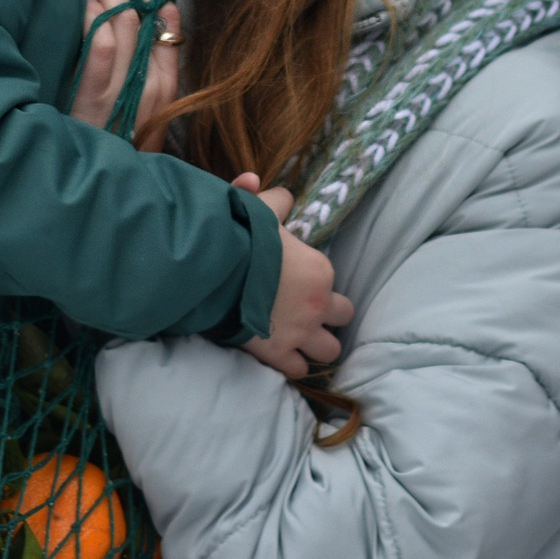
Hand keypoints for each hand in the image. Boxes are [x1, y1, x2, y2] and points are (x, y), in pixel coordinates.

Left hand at [68, 0, 182, 145]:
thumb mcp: (136, 110)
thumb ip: (136, 71)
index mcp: (168, 84)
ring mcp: (126, 95)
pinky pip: (101, 48)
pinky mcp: (95, 103)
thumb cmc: (112, 148)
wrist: (98, 197)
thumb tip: (123, 18)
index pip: (170, 20)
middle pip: (147, 14)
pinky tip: (80, 5)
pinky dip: (93, 18)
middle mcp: (154, 87)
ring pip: (125, 23)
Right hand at [239, 185, 352, 379]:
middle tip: (309, 314)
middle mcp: (318, 305)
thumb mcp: (260, 210)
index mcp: (320, 270)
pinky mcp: (278, 354)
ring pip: (330, 350)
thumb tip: (272, 189)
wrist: (215, 273)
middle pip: (344, 317)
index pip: (333, 280)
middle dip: (328, 317)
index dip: (317, 282)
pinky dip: (292, 364)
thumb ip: (273, 201)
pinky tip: (282, 354)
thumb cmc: (242, 239)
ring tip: (301, 339)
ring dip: (316, 345)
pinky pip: (298, 369)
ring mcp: (300, 333)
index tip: (299, 282)